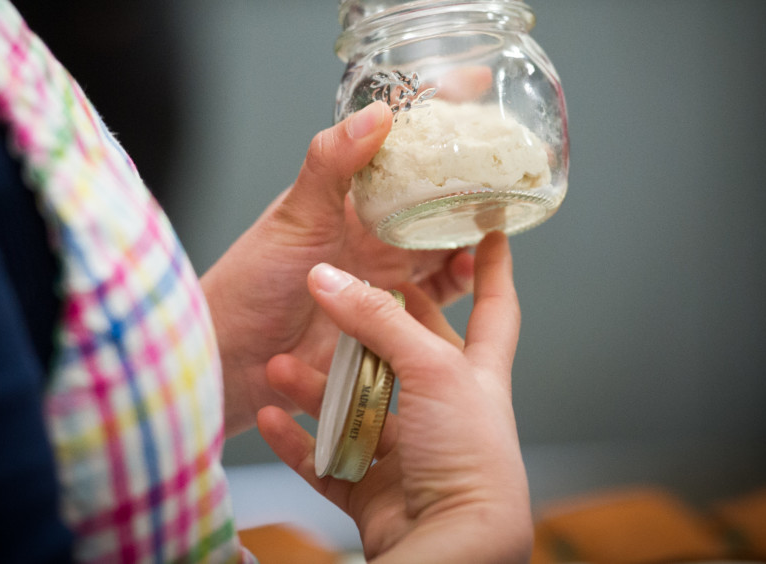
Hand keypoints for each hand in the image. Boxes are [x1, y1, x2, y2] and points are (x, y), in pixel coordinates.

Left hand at [200, 102, 475, 434]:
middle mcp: (373, 231)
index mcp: (352, 198)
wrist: (235, 357)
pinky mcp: (393, 318)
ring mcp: (385, 274)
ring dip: (472, 230)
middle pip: (435, 194)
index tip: (476, 84)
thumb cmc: (252, 282)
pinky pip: (438, 296)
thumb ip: (331, 164)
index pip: (402, 145)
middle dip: (474, 176)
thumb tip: (377, 114)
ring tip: (497, 218)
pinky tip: (471, 271)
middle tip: (511, 162)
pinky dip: (459, 282)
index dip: (437, 115)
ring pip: (444, 243)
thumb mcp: (295, 215)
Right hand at [257, 232, 532, 562]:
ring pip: (355, 407)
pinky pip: (327, 458)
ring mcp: (410, 451)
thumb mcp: (432, 368)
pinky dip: (298, 440)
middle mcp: (446, 410)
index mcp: (478, 375)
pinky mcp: (375, 489)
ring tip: (280, 365)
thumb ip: (378, 320)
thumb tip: (329, 278)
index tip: (489, 232)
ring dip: (316, 387)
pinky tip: (272, 417)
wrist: (454, 543)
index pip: (493, 309)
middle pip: (406, 354)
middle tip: (341, 293)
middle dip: (373, 326)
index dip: (493, 270)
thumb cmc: (468, 454)